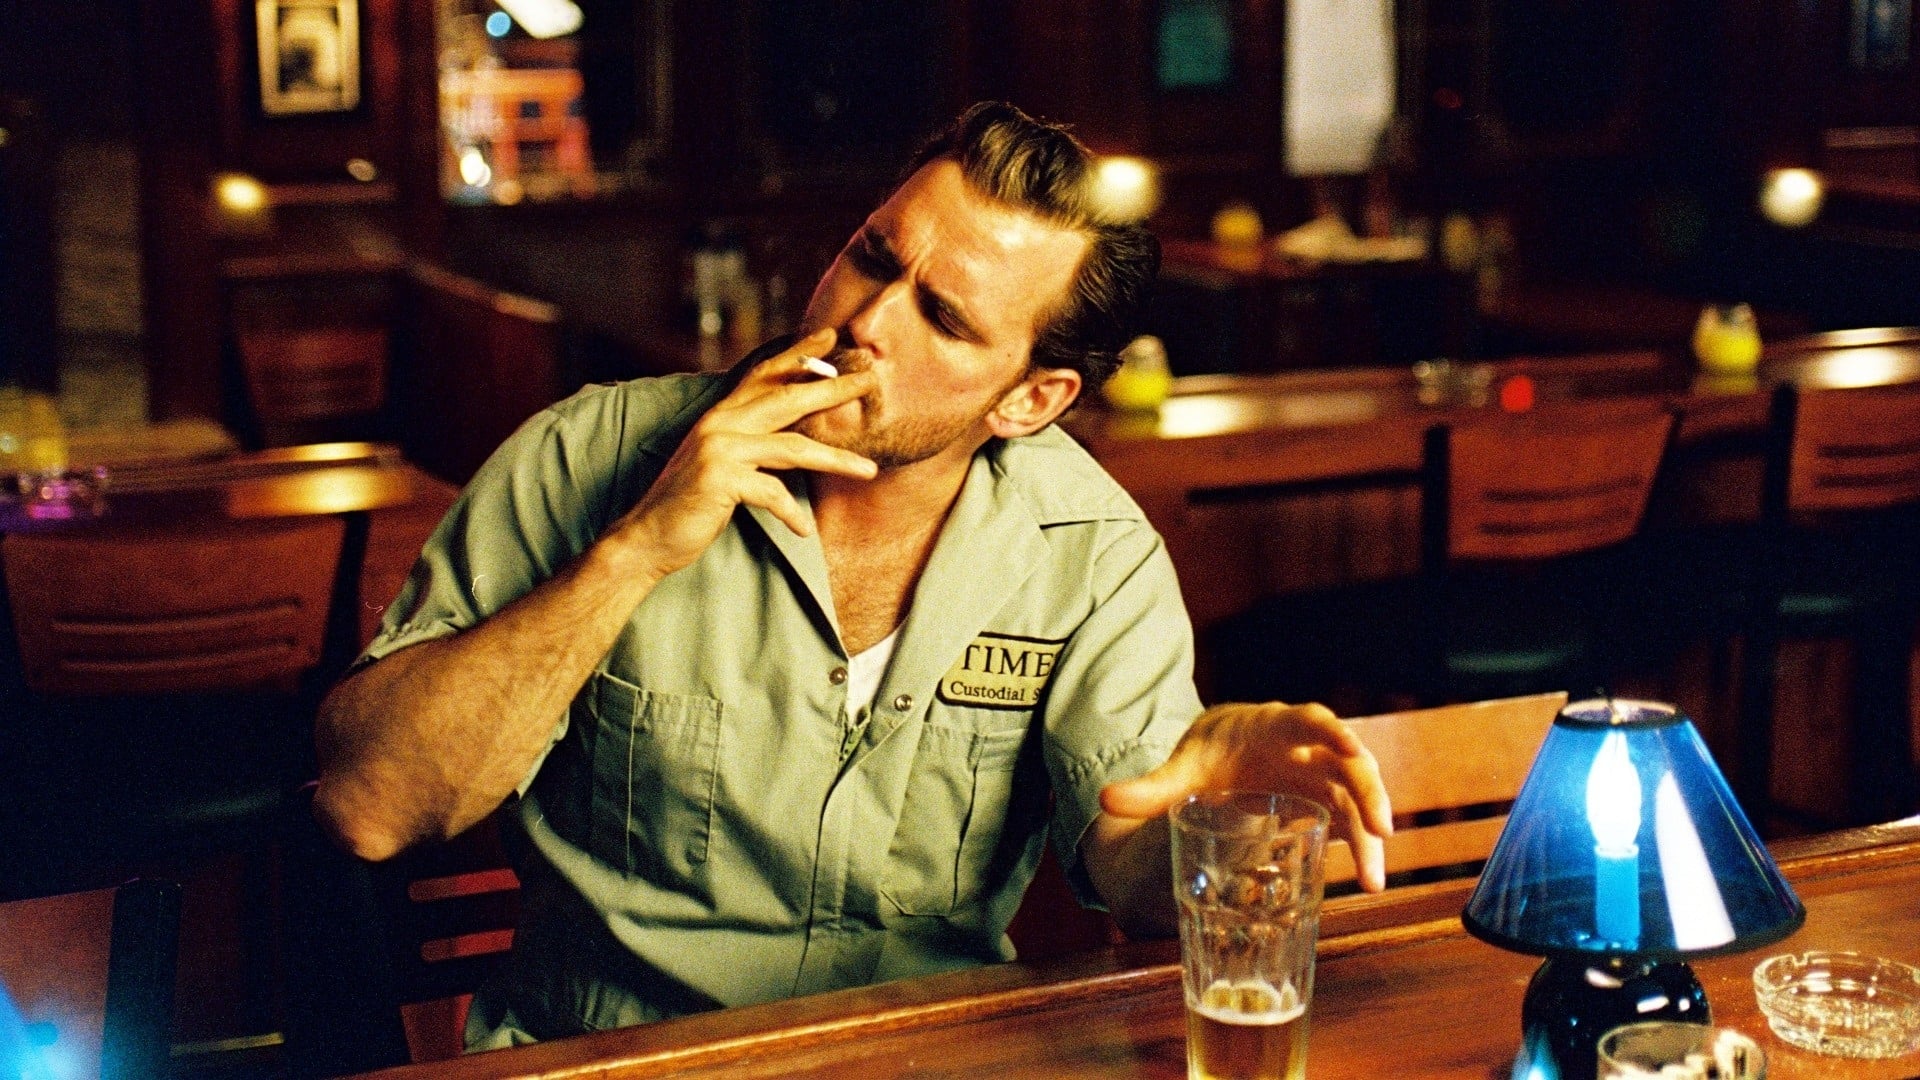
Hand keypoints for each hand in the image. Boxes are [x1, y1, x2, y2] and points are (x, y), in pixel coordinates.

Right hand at [610, 328, 877, 578]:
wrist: (647, 537)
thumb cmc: (690, 504)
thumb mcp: (721, 464)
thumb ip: (750, 444)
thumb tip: (792, 437)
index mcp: (721, 415)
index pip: (764, 374)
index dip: (798, 355)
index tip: (832, 337)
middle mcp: (719, 423)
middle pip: (787, 398)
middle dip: (833, 388)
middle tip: (871, 379)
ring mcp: (718, 448)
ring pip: (792, 447)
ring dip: (836, 459)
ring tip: (870, 470)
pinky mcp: (719, 478)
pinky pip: (772, 492)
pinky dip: (792, 513)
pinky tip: (804, 530)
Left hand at [1100, 701, 1393, 891]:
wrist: (1227, 752)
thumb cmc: (1212, 751)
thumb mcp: (1184, 767)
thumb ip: (1150, 787)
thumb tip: (1104, 801)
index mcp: (1277, 726)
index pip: (1312, 720)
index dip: (1335, 731)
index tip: (1352, 748)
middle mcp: (1310, 748)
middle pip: (1350, 762)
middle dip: (1368, 792)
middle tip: (1380, 828)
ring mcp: (1325, 776)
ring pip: (1359, 798)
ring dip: (1370, 833)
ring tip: (1373, 878)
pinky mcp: (1328, 803)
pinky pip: (1353, 824)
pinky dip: (1361, 851)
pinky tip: (1369, 882)